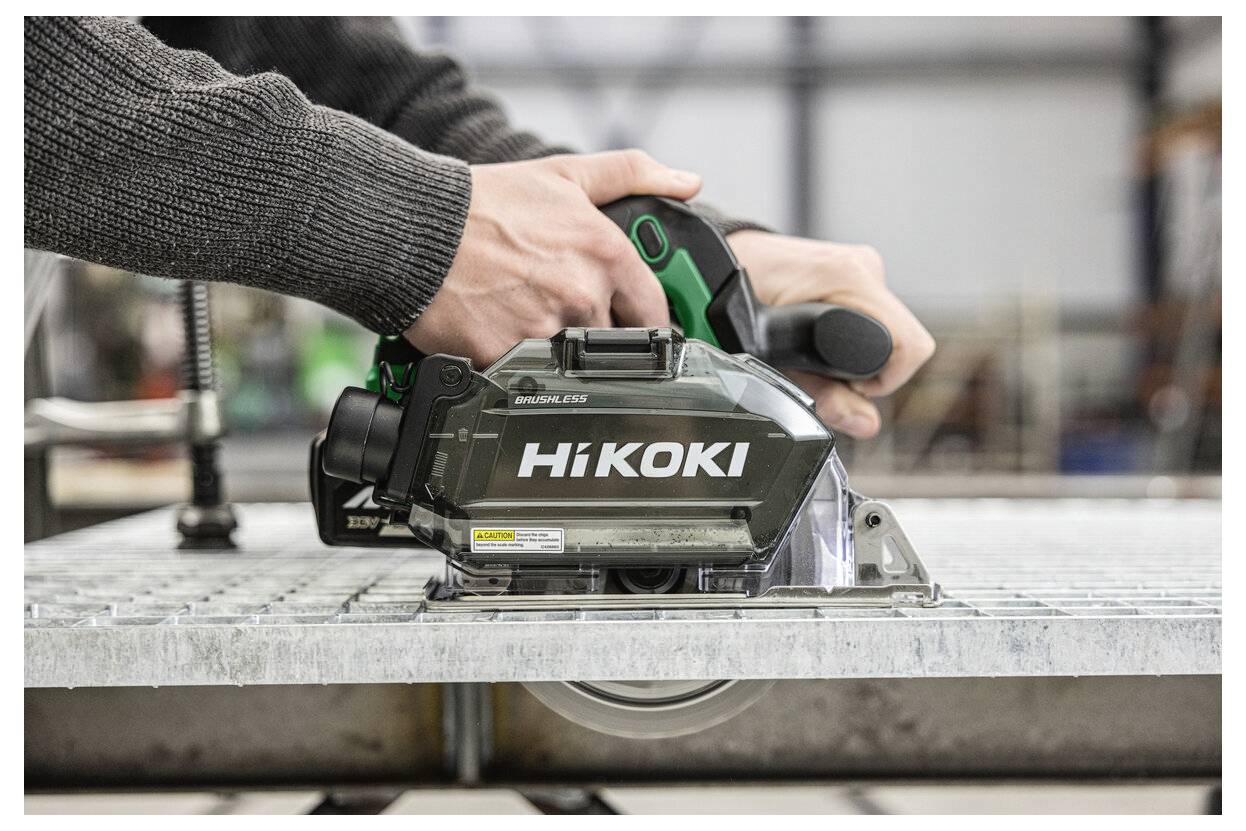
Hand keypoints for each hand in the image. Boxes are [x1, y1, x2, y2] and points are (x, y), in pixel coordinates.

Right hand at [405, 150, 700, 365]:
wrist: (414, 231)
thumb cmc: (485, 204)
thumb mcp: (564, 174)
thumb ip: (632, 174)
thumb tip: (688, 181)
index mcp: (605, 255)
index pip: (654, 311)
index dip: (645, 319)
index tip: (633, 323)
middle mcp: (583, 296)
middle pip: (613, 340)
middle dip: (593, 331)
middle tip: (560, 312)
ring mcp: (546, 331)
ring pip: (573, 363)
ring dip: (556, 350)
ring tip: (525, 318)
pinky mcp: (507, 358)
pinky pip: (528, 376)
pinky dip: (518, 364)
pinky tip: (500, 334)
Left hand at [726, 231, 934, 438]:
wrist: (720, 262)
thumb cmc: (737, 299)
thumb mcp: (772, 356)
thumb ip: (821, 392)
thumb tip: (865, 424)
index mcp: (848, 278)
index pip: (909, 346)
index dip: (882, 381)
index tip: (847, 389)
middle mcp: (863, 267)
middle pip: (901, 341)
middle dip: (869, 371)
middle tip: (823, 374)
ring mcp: (862, 265)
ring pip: (889, 330)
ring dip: (859, 354)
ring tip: (815, 353)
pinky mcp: (856, 270)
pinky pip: (875, 315)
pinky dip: (854, 337)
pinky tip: (821, 338)